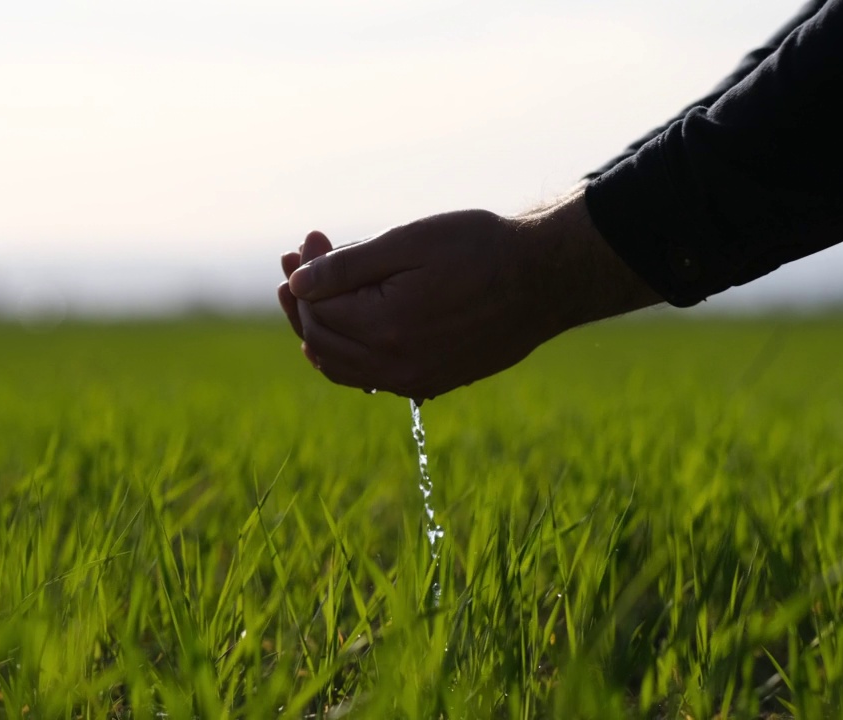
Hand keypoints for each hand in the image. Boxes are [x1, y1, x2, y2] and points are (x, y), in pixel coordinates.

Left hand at [277, 190, 660, 399]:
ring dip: (319, 328)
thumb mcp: (409, 242)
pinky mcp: (433, 381)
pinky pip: (372, 377)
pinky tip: (347, 326)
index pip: (318, 309)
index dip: (304, 272)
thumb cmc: (480, 249)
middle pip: (321, 341)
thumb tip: (297, 281)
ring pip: (342, 367)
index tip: (310, 237)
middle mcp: (395, 366)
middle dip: (304, 300)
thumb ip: (347, 266)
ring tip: (310, 293)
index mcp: (384, 329)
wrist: (545, 279)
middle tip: (296, 258)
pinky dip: (348, 354)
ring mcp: (415, 379)